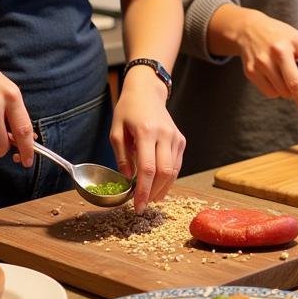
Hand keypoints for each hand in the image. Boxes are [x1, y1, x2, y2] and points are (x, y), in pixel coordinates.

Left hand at [110, 68, 185, 212]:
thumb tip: (127, 180)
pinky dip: (169, 178)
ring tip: (150, 198)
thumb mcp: (116, 131)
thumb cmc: (128, 110)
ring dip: (162, 188)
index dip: (143, 190)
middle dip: (153, 193)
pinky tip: (159, 186)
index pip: (147, 168)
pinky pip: (177, 164)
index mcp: (146, 132)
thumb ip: (121, 156)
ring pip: (173, 171)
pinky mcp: (181, 140)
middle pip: (164, 172)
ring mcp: (175, 137)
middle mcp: (165, 134)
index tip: (137, 206)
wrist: (147, 93)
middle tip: (143, 205)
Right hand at [225, 9, 297, 118]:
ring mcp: (263, 61)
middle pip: (294, 83)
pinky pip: (270, 92)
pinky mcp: (251, 70)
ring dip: (289, 92)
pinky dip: (276, 91)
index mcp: (295, 40)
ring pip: (282, 91)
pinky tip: (274, 78)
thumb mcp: (296, 39)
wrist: (247, 29)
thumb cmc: (277, 36)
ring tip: (286, 77)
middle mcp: (279, 50)